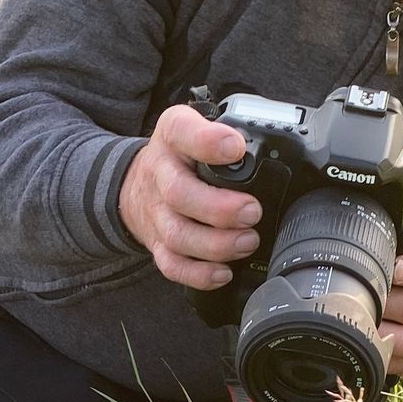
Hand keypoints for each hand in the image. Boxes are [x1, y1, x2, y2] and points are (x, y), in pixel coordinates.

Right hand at [119, 103, 259, 288]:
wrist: (137, 183)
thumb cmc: (180, 156)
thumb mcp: (197, 127)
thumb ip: (226, 132)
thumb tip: (265, 151)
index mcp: (172, 137)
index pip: (181, 131)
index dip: (208, 142)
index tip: (235, 149)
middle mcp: (159, 174)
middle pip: (179, 194)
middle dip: (220, 209)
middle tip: (251, 212)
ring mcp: (157, 212)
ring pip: (178, 235)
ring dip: (216, 244)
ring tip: (247, 242)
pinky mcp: (157, 243)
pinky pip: (172, 265)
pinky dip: (198, 274)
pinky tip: (223, 272)